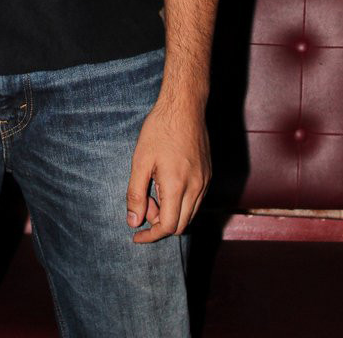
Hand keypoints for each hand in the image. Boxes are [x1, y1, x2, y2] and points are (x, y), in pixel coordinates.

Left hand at [125, 97, 210, 243]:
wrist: (184, 106)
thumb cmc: (159, 130)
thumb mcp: (140, 160)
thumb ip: (136, 193)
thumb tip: (134, 222)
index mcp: (177, 186)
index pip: (168, 227)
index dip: (150, 236)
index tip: (136, 236)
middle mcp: (196, 188)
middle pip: (180, 225)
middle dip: (159, 223)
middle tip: (144, 203)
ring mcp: (205, 182)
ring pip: (190, 213)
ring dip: (171, 213)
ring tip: (154, 190)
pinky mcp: (208, 174)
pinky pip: (196, 200)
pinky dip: (181, 203)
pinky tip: (166, 184)